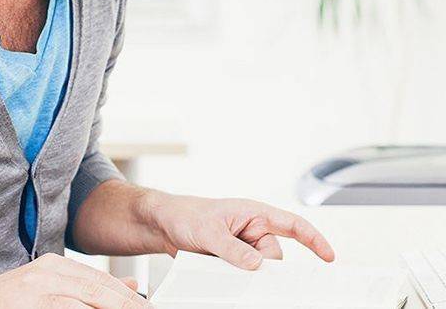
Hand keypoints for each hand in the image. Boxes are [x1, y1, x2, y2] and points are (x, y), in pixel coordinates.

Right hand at [0, 252, 150, 307]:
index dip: (129, 298)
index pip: (103, 281)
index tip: (148, 306)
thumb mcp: (49, 290)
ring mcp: (37, 290)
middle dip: (126, 305)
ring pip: (87, 301)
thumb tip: (131, 289)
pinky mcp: (29, 304)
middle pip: (100, 291)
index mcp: (55, 266)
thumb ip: (88, 288)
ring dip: (111, 308)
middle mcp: (48, 273)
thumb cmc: (7, 303)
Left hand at [147, 194, 335, 269]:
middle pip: (274, 257)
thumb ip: (232, 249)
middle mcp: (251, 230)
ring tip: (218, 260)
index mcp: (253, 214)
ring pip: (258, 270)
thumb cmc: (185, 214)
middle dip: (262, 266)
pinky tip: (218, 270)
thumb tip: (256, 264)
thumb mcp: (208, 231)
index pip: (292, 225)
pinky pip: (243, 274)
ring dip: (244, 272)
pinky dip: (236, 278)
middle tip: (240, 265)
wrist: (162, 224)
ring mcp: (242, 247)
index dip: (313, 240)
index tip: (329, 257)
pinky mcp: (232, 260)